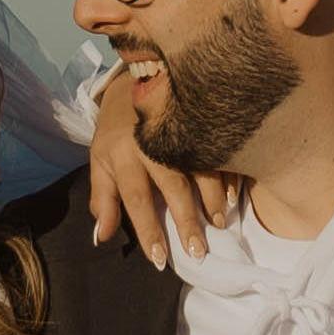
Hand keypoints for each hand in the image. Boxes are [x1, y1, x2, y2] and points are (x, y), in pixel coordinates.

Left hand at [82, 76, 241, 265]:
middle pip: (172, 185)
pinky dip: (228, 177)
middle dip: (186, 220)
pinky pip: (219, 151)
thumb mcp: (100, 161)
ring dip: (213, 200)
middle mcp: (152, 141)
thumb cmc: (116, 130)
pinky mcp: (199, 120)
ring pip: (201, 168)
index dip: (148, 229)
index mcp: (124, 153)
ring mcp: (179, 128)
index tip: (160, 258)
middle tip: (197, 251)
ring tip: (219, 224)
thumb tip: (101, 238)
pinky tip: (233, 199)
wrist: (135, 76)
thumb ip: (102, 199)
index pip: (136, 197)